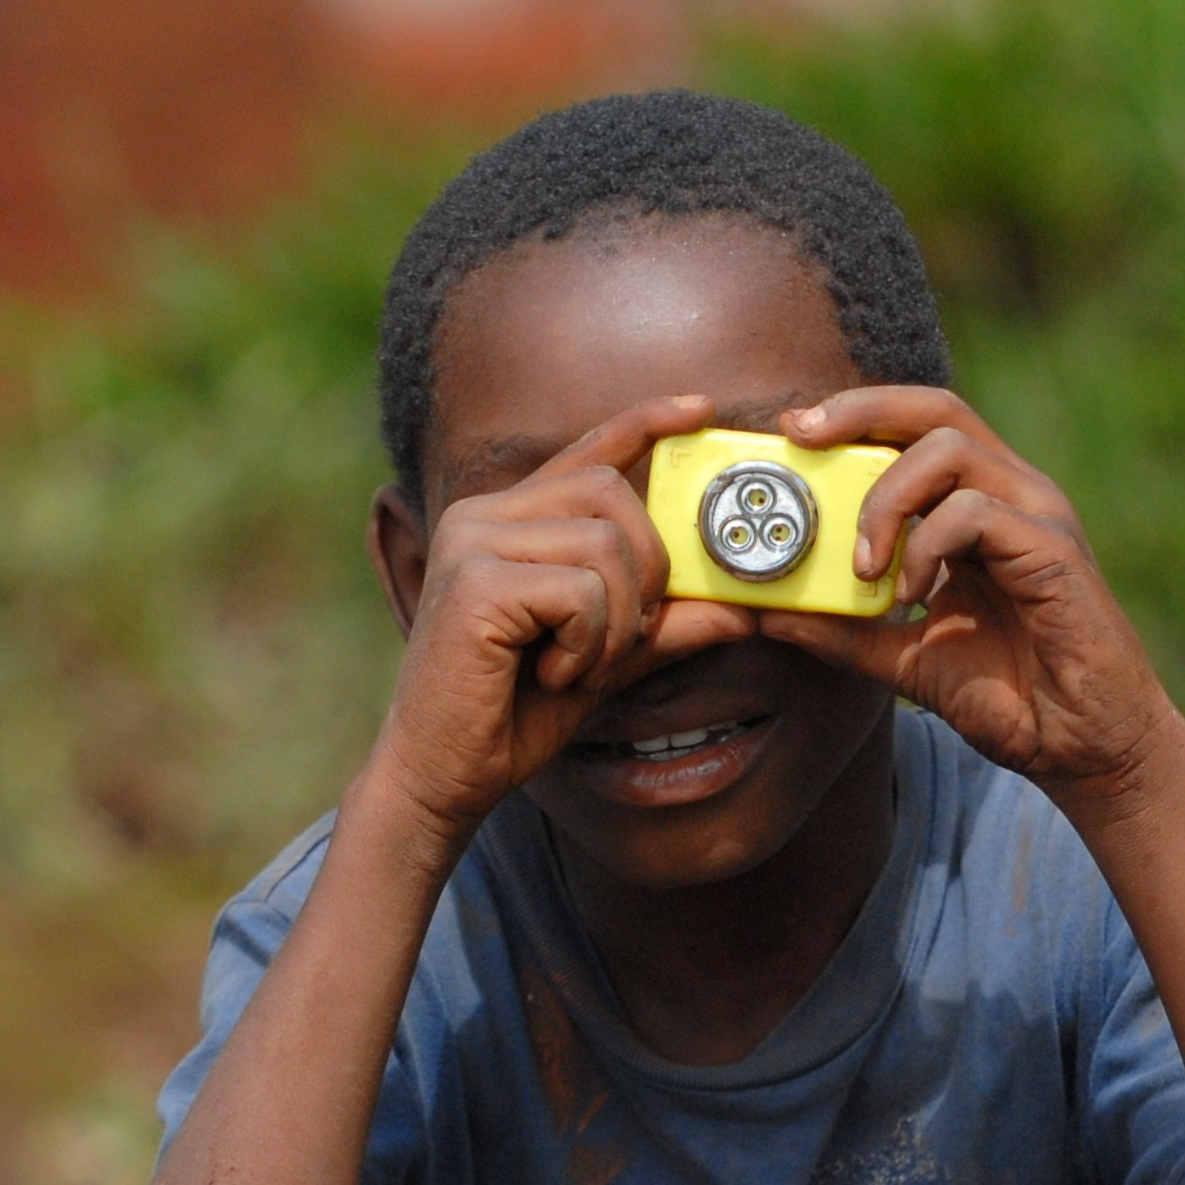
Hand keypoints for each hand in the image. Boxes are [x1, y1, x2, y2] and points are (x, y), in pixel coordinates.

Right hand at [368, 395, 753, 836]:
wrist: (442, 776)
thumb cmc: (516, 714)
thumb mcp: (609, 659)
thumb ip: (666, 625)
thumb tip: (742, 609)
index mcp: (510, 519)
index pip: (589, 452)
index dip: (647, 423)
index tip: (701, 409)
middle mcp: (484, 515)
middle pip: (612, 493)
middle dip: (646, 570)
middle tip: (621, 637)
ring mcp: (472, 542)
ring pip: (604, 543)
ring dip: (618, 620)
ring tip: (579, 663)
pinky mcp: (474, 584)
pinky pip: (580, 592)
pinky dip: (589, 642)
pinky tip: (553, 674)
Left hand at [761, 387, 1183, 802]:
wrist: (1083, 749)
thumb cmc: (1010, 696)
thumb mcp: (905, 657)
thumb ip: (845, 629)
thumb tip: (768, 614)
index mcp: (980, 506)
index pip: (918, 427)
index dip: (857, 414)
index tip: (795, 432)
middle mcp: (1013, 494)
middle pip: (936, 408)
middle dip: (861, 410)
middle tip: (803, 438)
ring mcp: (1038, 516)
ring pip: (951, 448)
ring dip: (888, 499)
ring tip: (865, 566)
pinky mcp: (1054, 550)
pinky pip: (977, 513)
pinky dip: (928, 546)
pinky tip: (913, 596)